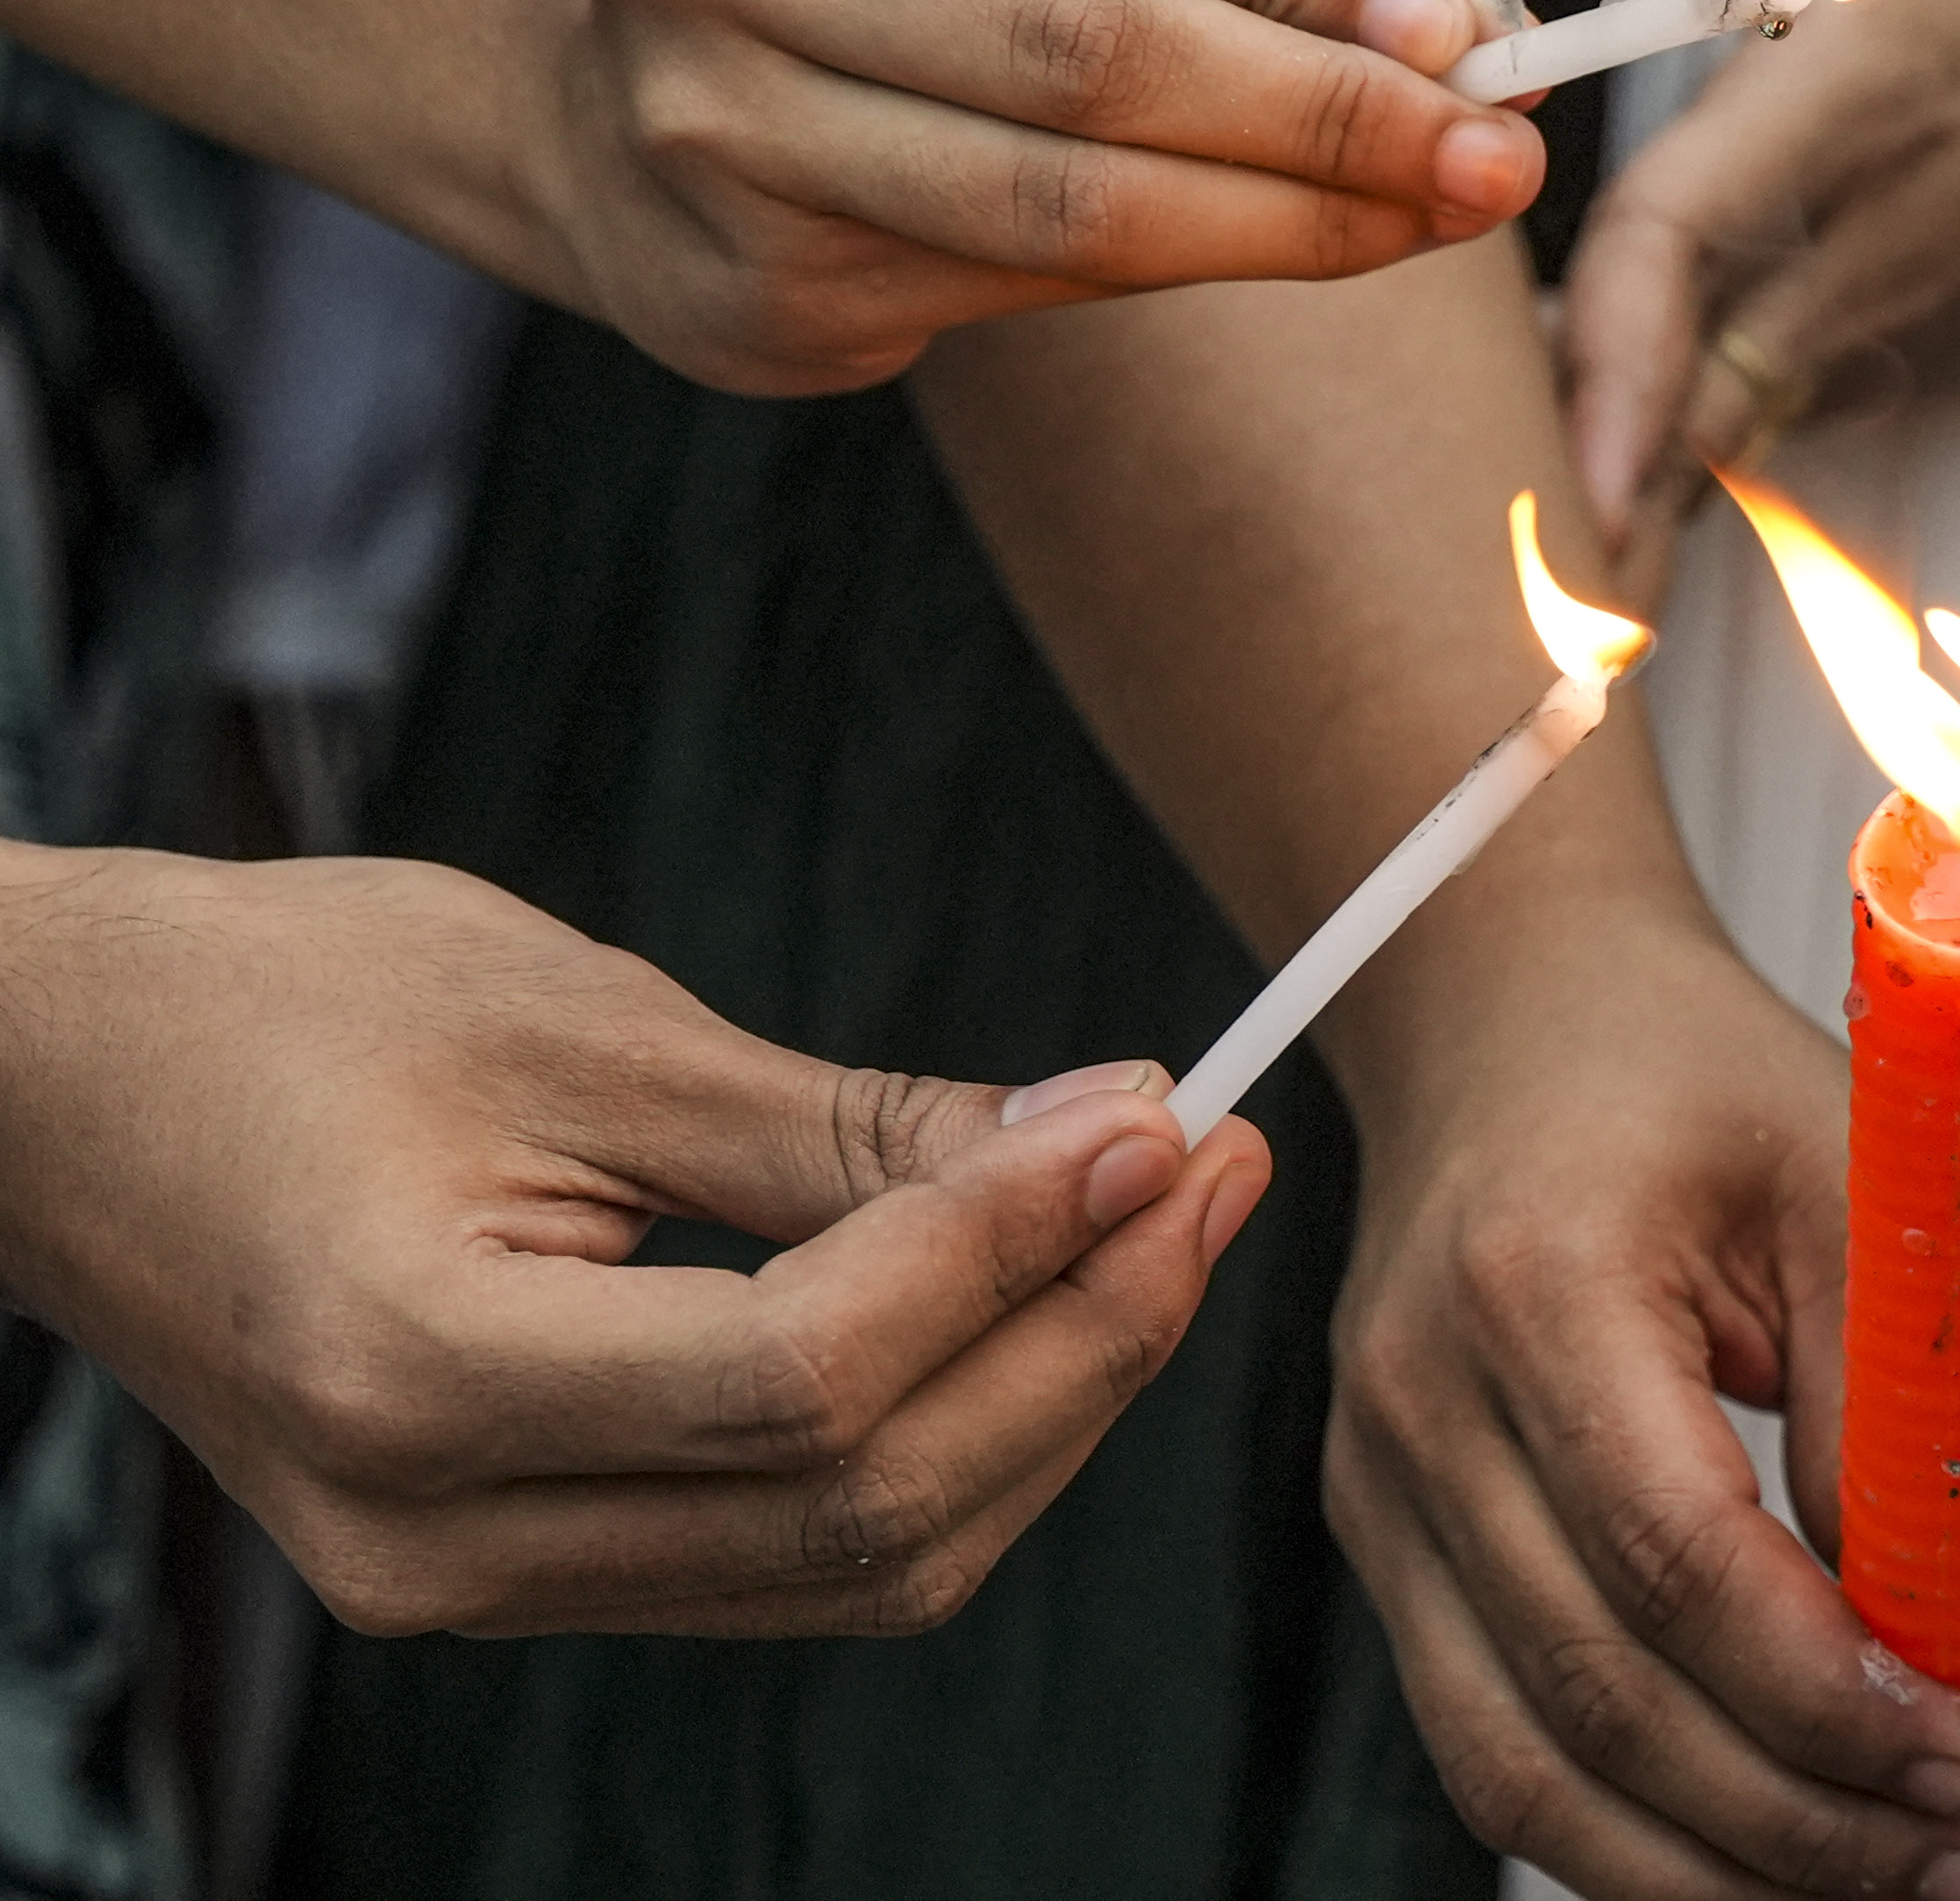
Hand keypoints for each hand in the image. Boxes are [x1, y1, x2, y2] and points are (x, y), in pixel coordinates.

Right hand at [0, 844, 1263, 1635]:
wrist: (63, 1087)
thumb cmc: (291, 1001)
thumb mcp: (583, 1021)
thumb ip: (851, 1126)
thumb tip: (1107, 1140)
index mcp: (413, 1381)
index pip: (804, 1378)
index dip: (1016, 1255)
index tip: (1163, 1117)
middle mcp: (434, 1541)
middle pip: (866, 1505)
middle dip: (1085, 1337)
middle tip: (1218, 1159)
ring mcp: (471, 1582)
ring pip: (862, 1561)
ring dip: (1052, 1395)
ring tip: (1172, 1211)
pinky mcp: (517, 1567)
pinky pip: (795, 1552)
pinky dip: (951, 1433)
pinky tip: (1045, 1294)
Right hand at [542, 0, 1546, 394]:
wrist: (615, 75)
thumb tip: (1467, 2)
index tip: (1464, 29)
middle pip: (1087, 53)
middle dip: (1327, 116)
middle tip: (1500, 158)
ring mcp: (698, 122)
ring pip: (1061, 205)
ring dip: (1289, 223)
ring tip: (1443, 214)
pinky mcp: (738, 283)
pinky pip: (1013, 291)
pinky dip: (1184, 275)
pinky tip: (1293, 246)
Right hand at [1326, 914, 1959, 1900]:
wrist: (1508, 1015)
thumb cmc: (1682, 1075)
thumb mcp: (1843, 1164)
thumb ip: (1892, 1385)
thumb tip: (1957, 1619)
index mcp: (1536, 1283)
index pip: (1674, 1554)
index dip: (1826, 1694)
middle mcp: (1423, 1404)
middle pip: (1599, 1695)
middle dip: (1797, 1820)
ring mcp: (1383, 1492)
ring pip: (1522, 1769)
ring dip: (1713, 1871)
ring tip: (1883, 1892)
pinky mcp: (1392, 1551)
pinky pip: (1493, 1748)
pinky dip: (1629, 1840)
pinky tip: (1762, 1864)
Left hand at [1486, 0, 1959, 553]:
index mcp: (1864, 72)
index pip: (1693, 227)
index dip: (1608, 342)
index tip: (1546, 445)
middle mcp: (1893, 225)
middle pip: (1701, 385)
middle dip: (1599, 475)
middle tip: (1505, 550)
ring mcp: (1908, 321)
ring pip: (1726, 424)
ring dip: (1630, 456)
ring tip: (1544, 514)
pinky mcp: (1911, 368)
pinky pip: (1771, 416)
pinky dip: (1691, 428)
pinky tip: (1622, 428)